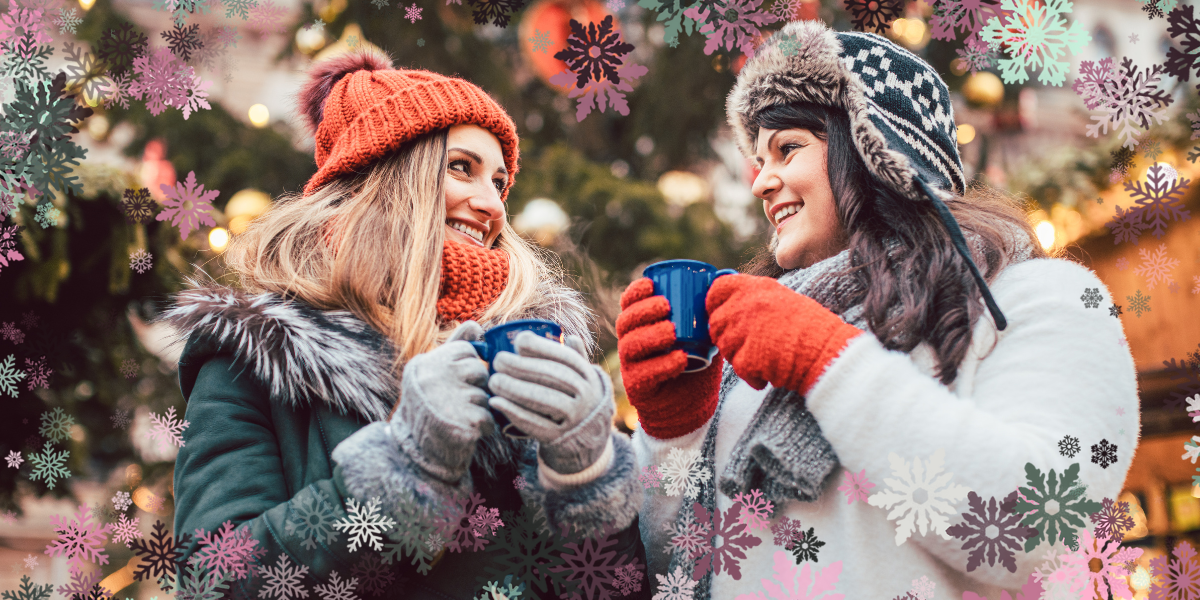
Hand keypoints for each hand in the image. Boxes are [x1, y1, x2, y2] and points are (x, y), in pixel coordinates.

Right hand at [390, 321, 494, 483]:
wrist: (414, 452)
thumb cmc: (428, 407)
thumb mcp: (433, 372)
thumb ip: (454, 346)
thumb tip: (475, 324)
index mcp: (426, 363)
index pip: (467, 350)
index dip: (467, 367)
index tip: (454, 382)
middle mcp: (434, 378)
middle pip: (479, 371)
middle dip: (475, 387)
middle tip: (456, 402)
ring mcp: (448, 400)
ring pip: (485, 396)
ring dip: (478, 409)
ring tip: (457, 417)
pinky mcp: (464, 423)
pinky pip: (489, 418)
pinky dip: (483, 427)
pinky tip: (465, 431)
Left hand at [487, 332, 613, 474]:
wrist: (588, 440)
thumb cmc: (577, 400)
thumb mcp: (583, 380)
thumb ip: (575, 358)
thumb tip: (569, 336)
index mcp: (589, 377)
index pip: (566, 358)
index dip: (542, 347)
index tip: (519, 341)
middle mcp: (587, 396)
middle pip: (553, 377)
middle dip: (522, 367)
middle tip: (498, 361)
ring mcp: (575, 419)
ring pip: (544, 400)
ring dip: (515, 388)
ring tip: (493, 380)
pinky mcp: (559, 438)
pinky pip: (535, 424)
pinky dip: (513, 412)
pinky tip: (496, 402)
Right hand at [615, 278, 722, 439]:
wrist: (692, 404)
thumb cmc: (696, 362)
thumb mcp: (703, 334)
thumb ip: (709, 311)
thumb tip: (726, 277)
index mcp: (641, 326)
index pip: (628, 304)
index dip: (635, 292)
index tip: (651, 284)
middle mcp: (631, 343)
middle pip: (625, 322)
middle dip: (643, 311)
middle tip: (666, 306)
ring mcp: (631, 366)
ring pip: (631, 346)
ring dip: (651, 336)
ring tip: (672, 332)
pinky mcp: (638, 388)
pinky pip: (644, 374)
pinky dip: (662, 365)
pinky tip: (680, 359)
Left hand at [706, 274, 862, 393]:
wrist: (828, 352)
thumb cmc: (812, 328)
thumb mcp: (783, 299)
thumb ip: (755, 300)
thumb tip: (731, 307)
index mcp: (755, 287)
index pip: (717, 289)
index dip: (714, 304)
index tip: (720, 314)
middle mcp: (746, 305)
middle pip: (716, 323)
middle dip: (727, 337)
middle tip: (749, 346)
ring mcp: (744, 331)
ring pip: (724, 347)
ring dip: (740, 357)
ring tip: (765, 359)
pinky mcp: (747, 357)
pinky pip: (738, 368)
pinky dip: (752, 376)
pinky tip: (770, 373)